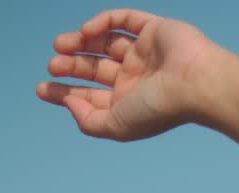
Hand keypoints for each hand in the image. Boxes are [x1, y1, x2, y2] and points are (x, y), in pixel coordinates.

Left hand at [36, 8, 224, 140]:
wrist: (195, 84)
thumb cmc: (159, 109)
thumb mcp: (116, 126)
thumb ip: (90, 121)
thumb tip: (70, 103)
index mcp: (129, 104)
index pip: (92, 96)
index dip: (65, 93)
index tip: (43, 89)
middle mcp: (135, 79)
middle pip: (95, 69)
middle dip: (71, 67)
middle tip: (52, 65)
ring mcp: (143, 53)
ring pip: (104, 43)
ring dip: (80, 43)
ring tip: (59, 45)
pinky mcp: (152, 30)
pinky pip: (123, 20)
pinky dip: (102, 22)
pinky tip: (86, 32)